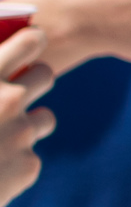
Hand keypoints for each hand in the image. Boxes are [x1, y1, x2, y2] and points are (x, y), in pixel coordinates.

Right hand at [0, 28, 55, 206]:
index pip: (31, 40)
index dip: (32, 41)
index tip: (30, 42)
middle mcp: (8, 99)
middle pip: (46, 75)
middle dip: (32, 81)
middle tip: (13, 91)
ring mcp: (21, 133)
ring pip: (45, 117)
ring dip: (26, 123)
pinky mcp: (29, 165)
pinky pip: (29, 155)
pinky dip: (11, 161)